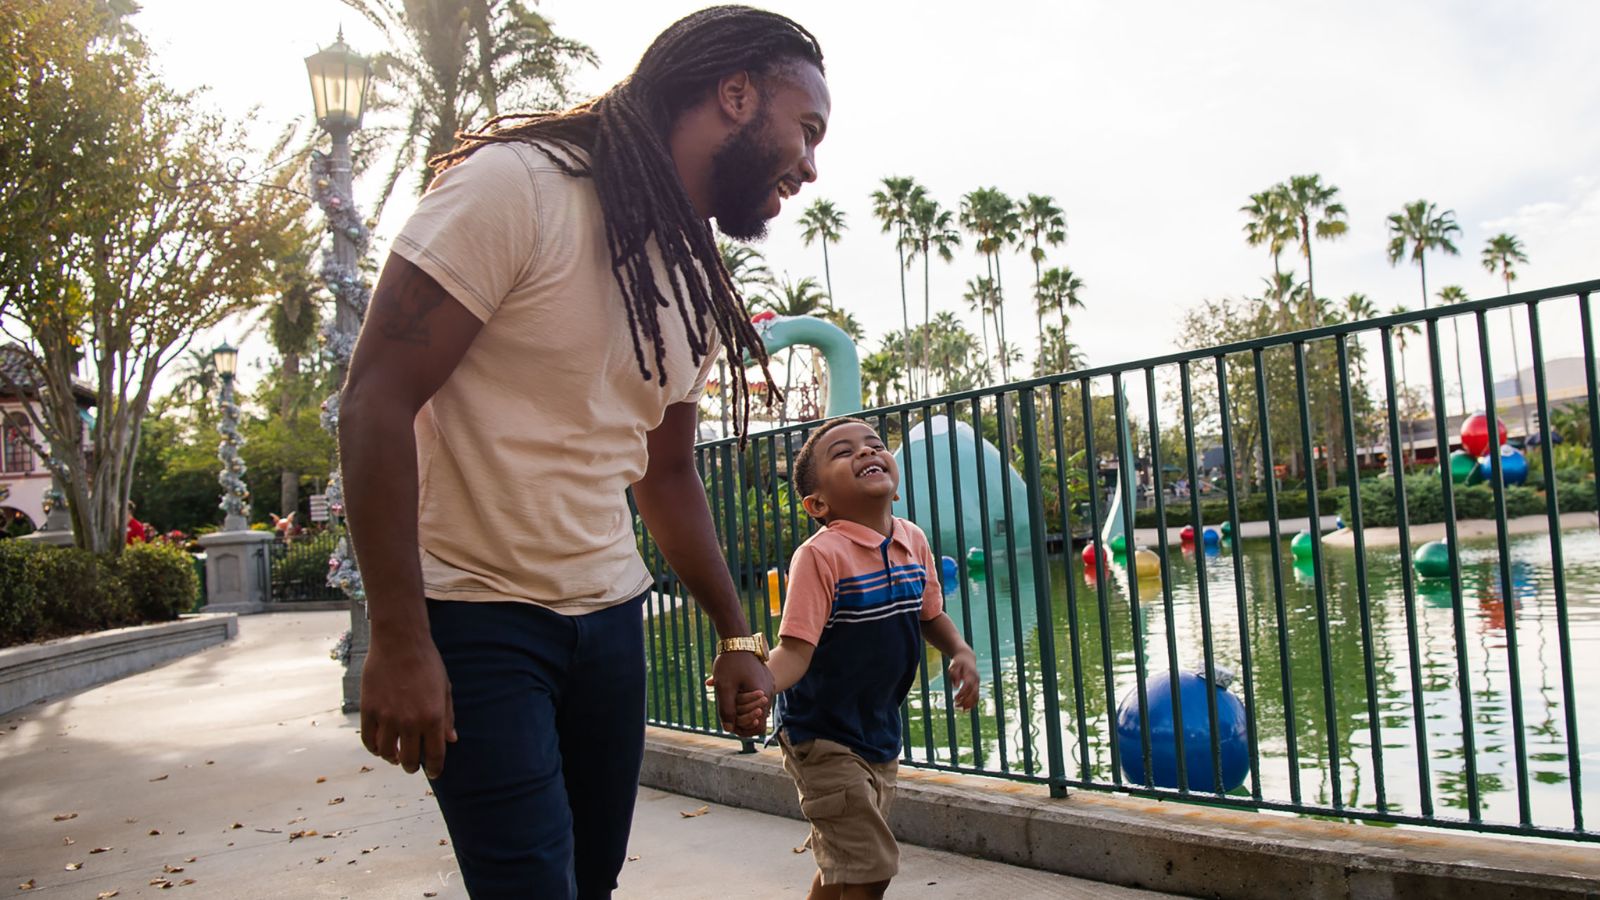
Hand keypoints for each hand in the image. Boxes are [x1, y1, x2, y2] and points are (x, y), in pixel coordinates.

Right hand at [359, 631, 456, 778]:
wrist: (400, 642)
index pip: (434, 755)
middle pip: (409, 759)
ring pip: (387, 753)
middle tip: (412, 765)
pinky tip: (379, 747)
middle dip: (412, 766)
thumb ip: (447, 717)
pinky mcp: (369, 710)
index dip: (434, 768)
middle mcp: (410, 722)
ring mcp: (387, 717)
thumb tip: (451, 740)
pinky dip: (374, 748)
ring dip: (392, 759)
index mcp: (433, 718)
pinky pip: (369, 740)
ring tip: (395, 757)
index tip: (433, 773)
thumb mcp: (444, 689)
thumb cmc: (427, 664)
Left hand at [711, 651, 773, 736]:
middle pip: (758, 718)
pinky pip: (757, 696)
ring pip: (757, 706)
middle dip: (742, 718)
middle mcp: (769, 692)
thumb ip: (727, 710)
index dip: (744, 730)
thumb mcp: (724, 687)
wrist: (737, 640)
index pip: (758, 728)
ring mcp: (769, 685)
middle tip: (727, 710)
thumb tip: (728, 729)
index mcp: (762, 696)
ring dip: (743, 707)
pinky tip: (734, 690)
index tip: (730, 723)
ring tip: (729, 698)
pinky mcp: (766, 679)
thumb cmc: (730, 663)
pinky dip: (747, 697)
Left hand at [947, 650, 980, 710]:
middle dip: (965, 701)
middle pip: (973, 692)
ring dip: (969, 704)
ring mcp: (977, 683)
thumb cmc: (958, 662)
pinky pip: (976, 696)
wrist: (966, 657)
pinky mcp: (977, 686)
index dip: (962, 693)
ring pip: (976, 696)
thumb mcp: (953, 666)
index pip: (968, 685)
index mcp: (970, 673)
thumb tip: (955, 687)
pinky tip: (965, 709)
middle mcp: (976, 679)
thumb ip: (954, 675)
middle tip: (956, 706)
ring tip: (960, 710)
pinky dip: (972, 703)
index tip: (955, 699)